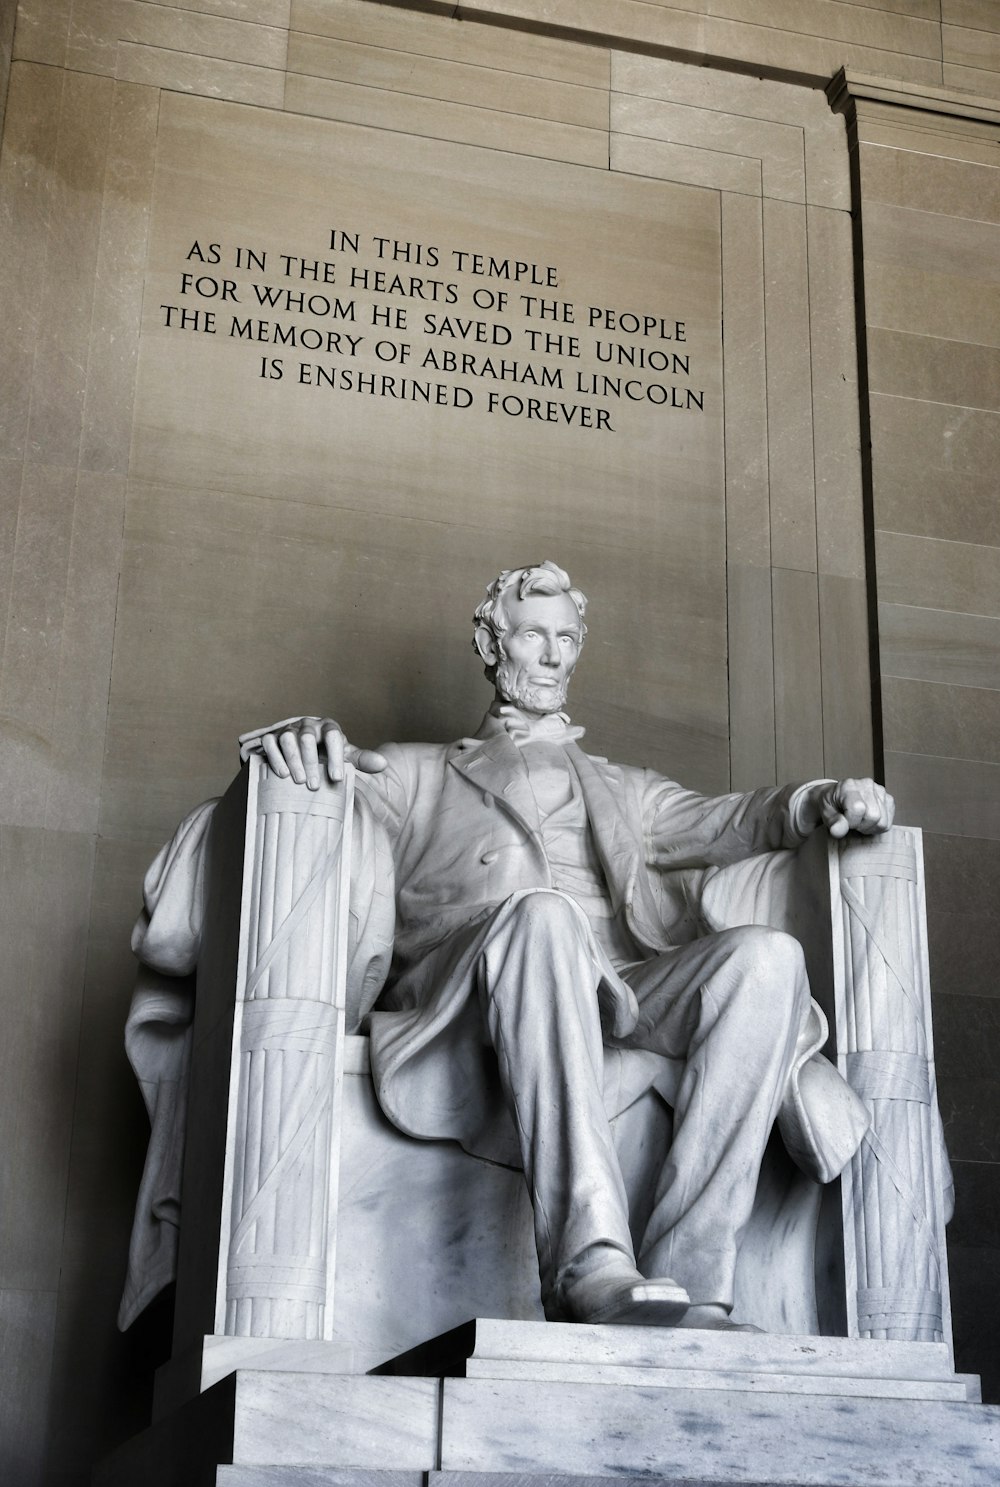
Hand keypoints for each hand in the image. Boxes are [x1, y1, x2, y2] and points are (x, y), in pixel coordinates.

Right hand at [258, 717, 387, 788]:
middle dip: (311, 762)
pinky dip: (275, 757)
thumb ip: (362, 760)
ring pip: (288, 738)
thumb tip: (383, 764)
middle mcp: (307, 725)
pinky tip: (282, 774)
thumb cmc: (327, 753)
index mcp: (328, 727)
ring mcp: (289, 730)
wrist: (303, 750)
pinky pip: (270, 742)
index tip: (336, 778)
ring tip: (299, 781)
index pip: (333, 735)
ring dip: (293, 760)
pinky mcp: (272, 737)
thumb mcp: (345, 756)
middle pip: (308, 737)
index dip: (335, 756)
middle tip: (314, 785)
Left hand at [817, 778, 894, 838]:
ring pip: (882, 822)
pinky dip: (877, 826)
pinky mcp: (888, 799)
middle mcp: (867, 785)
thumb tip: (838, 831)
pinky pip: (888, 823)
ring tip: (859, 820)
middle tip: (851, 821)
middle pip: (874, 816)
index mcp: (849, 785)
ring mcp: (880, 791)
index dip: (851, 821)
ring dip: (869, 827)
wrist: (836, 796)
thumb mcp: (826, 813)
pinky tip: (867, 820)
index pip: (858, 809)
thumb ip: (833, 822)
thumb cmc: (831, 804)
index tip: (843, 820)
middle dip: (861, 825)